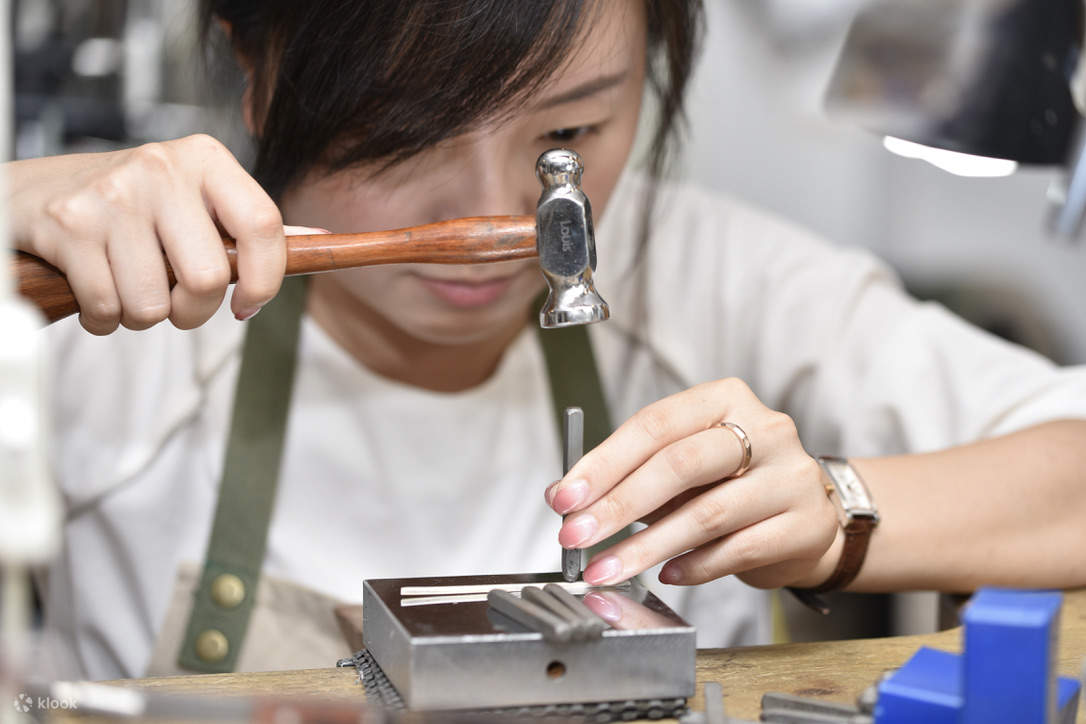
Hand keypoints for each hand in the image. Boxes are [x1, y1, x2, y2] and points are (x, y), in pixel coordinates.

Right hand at [8, 134, 285, 333]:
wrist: (36, 193)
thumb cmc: (130, 205)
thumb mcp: (194, 199)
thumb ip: (248, 226)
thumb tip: (320, 241)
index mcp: (205, 159)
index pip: (264, 224)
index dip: (266, 280)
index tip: (248, 304)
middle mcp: (161, 168)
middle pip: (209, 278)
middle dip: (193, 311)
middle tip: (176, 301)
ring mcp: (113, 195)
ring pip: (153, 304)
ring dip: (142, 315)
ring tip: (128, 284)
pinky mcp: (70, 225)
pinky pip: (108, 309)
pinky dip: (104, 318)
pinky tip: (96, 286)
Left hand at [544, 378, 842, 588]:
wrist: (810, 519)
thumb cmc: (734, 485)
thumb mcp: (682, 467)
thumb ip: (629, 474)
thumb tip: (562, 494)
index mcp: (726, 399)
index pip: (655, 424)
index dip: (603, 462)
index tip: (565, 497)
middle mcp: (765, 429)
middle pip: (679, 463)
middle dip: (619, 504)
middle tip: (577, 536)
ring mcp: (790, 477)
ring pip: (706, 513)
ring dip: (646, 546)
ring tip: (608, 567)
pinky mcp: (803, 526)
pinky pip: (736, 550)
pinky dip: (693, 566)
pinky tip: (665, 573)